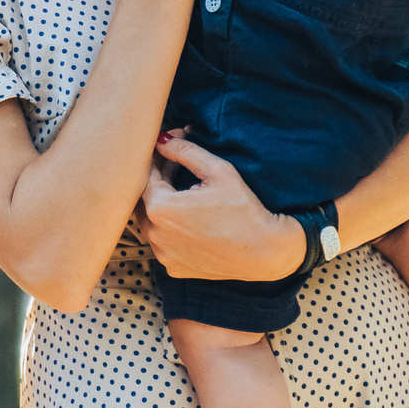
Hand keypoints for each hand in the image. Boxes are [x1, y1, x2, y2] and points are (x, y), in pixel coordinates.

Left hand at [134, 133, 303, 281]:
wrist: (265, 252)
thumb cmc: (244, 209)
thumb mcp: (217, 171)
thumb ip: (185, 151)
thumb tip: (162, 140)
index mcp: (161, 207)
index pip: (145, 175)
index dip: (156, 158)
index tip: (167, 147)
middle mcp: (155, 234)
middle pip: (143, 199)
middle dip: (155, 179)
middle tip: (174, 165)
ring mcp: (162, 254)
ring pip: (149, 221)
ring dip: (160, 204)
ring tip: (182, 190)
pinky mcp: (173, 267)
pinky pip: (161, 242)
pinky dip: (168, 228)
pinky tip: (188, 218)